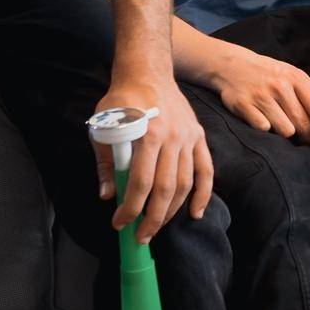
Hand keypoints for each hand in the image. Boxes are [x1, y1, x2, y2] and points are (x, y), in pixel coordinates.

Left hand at [93, 78, 213, 242]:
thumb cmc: (121, 99)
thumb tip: (107, 194)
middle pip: (166, 188)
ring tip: (157, 227)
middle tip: (140, 237)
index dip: (130, 208)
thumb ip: (105, 161)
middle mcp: (172, 137)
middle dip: (152, 218)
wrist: (147, 72)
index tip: (119, 223)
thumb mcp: (103, 126)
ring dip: (173, 211)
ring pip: (185, 183)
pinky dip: (203, 194)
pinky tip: (195, 213)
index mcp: (147, 134)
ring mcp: (188, 137)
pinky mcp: (198, 136)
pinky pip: (206, 169)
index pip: (141, 182)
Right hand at [208, 39, 309, 154]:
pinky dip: (265, 129)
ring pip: (285, 130)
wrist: (232, 65)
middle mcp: (280, 86)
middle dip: (306, 136)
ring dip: (284, 133)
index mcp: (297, 79)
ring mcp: (262, 96)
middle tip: (301, 136)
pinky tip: (261, 117)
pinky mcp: (244, 105)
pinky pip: (263, 129)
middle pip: (303, 125)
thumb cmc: (268, 74)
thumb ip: (308, 95)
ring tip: (277, 121)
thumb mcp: (291, 76)